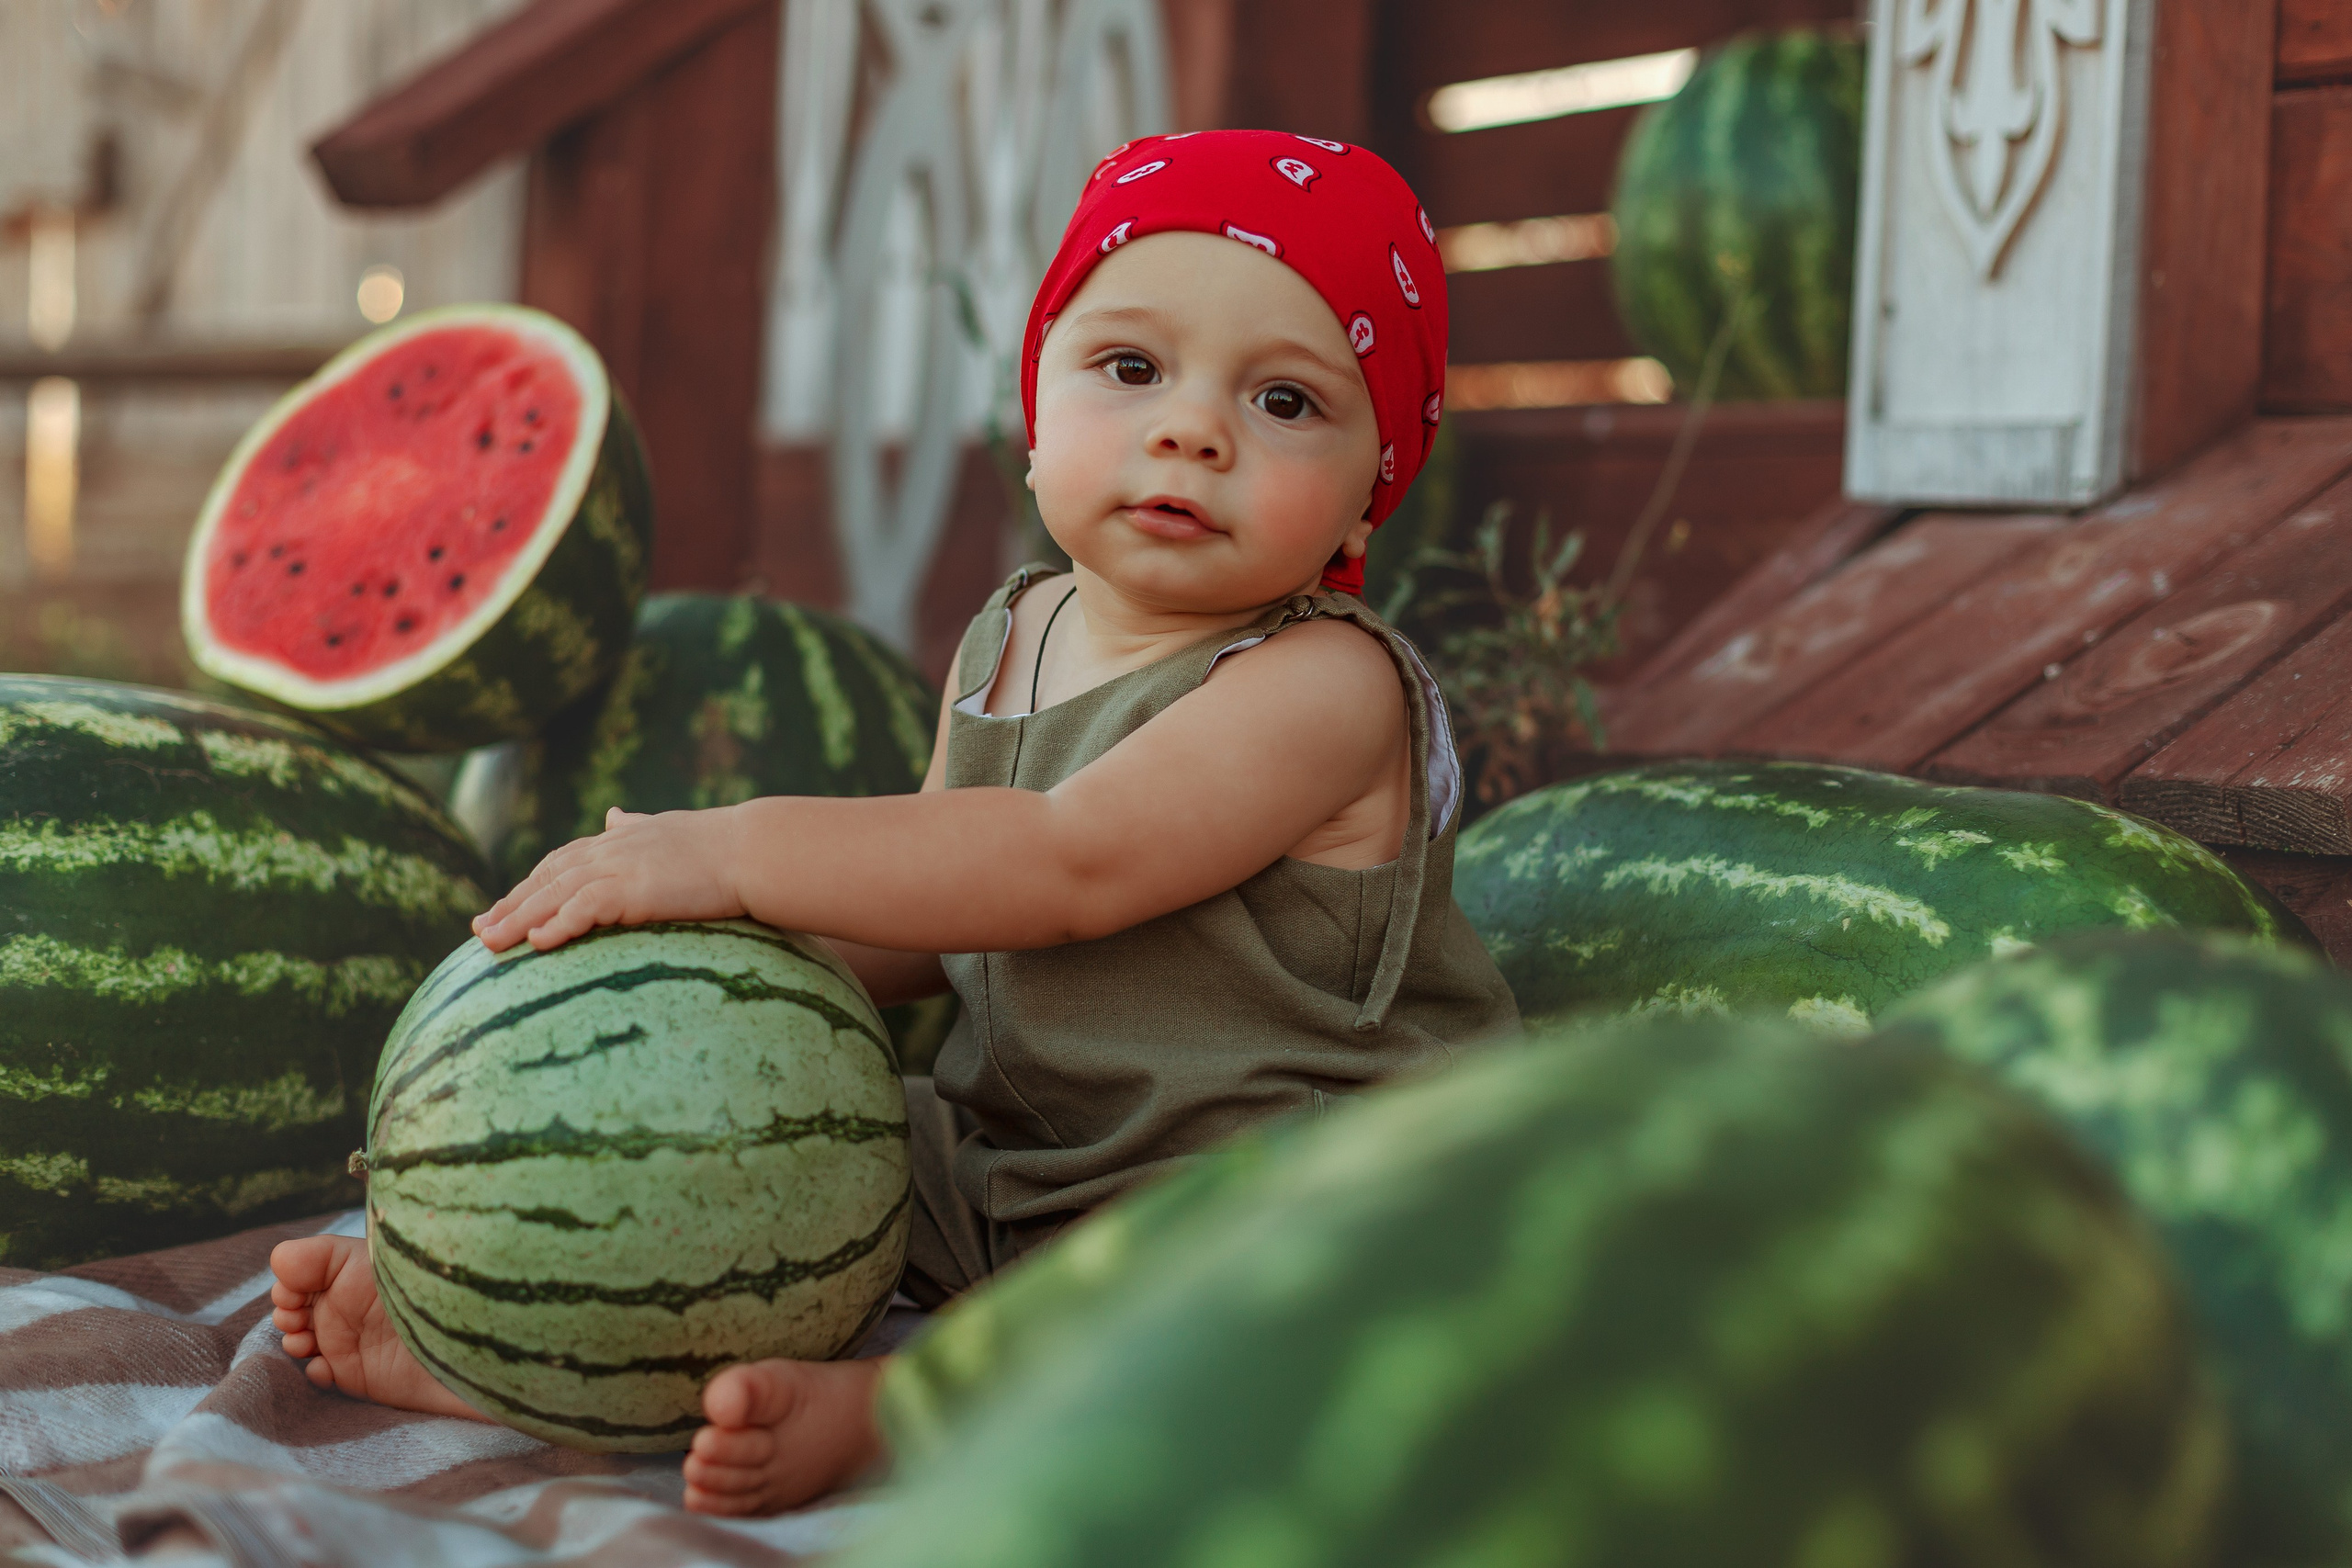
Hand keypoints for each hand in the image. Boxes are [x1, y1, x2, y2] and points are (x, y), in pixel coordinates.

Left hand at [473, 807, 746, 952]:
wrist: (751, 850)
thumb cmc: (719, 845)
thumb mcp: (667, 829)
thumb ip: (636, 825)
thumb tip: (613, 813)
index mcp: (617, 839)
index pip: (560, 862)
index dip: (528, 884)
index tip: (501, 905)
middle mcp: (610, 849)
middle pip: (546, 879)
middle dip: (510, 904)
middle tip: (479, 929)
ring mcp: (620, 867)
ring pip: (555, 894)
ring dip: (519, 918)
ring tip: (490, 942)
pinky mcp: (634, 888)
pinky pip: (586, 907)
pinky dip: (559, 923)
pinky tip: (538, 942)